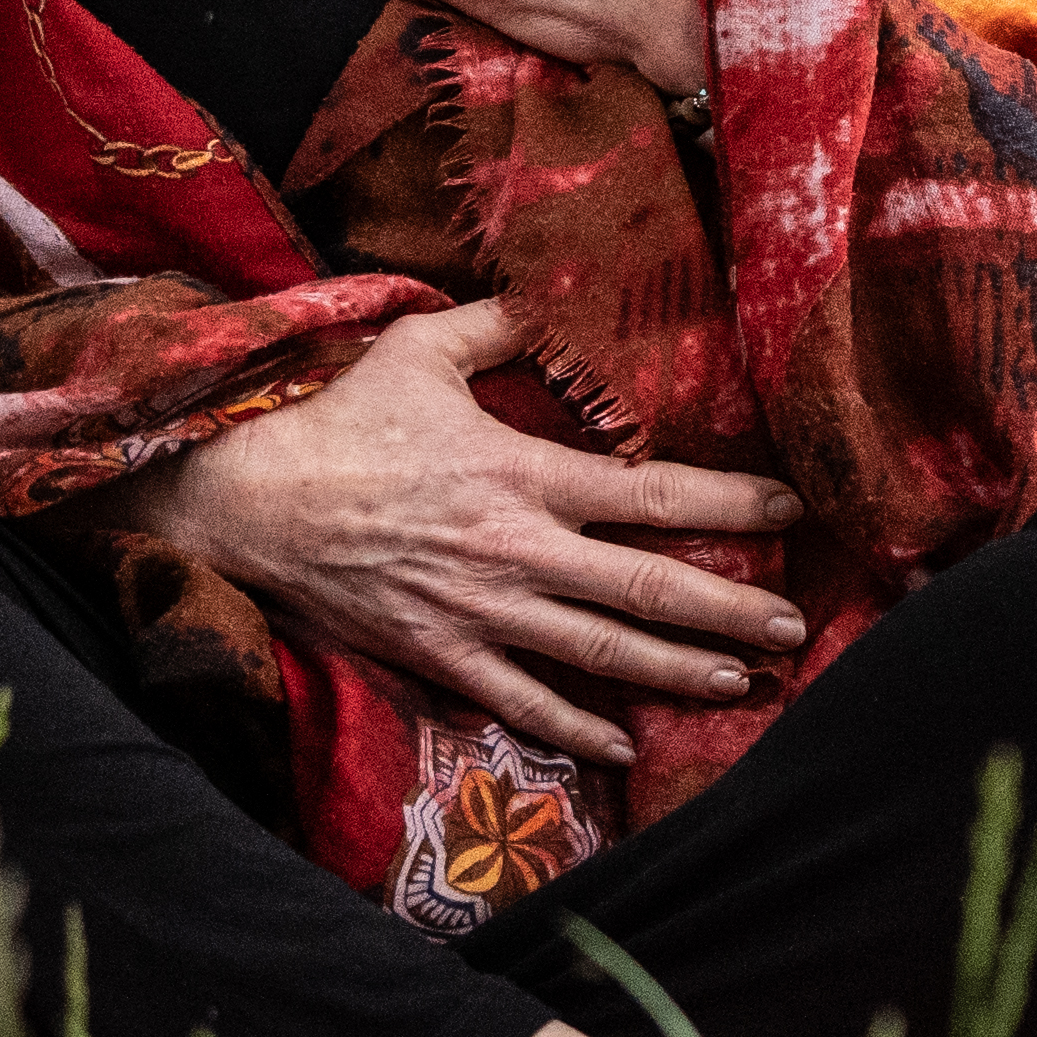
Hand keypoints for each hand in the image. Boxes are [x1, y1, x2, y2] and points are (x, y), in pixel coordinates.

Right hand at [132, 301, 804, 763]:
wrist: (241, 499)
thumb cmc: (336, 420)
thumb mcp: (420, 349)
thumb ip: (503, 324)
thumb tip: (560, 290)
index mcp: (522, 474)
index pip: (653, 494)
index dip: (730, 505)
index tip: (790, 512)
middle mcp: (514, 551)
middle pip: (646, 591)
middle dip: (730, 612)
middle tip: (795, 629)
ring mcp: (478, 612)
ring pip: (599, 655)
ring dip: (677, 673)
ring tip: (742, 683)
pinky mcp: (437, 655)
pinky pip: (518, 703)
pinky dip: (573, 729)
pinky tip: (622, 746)